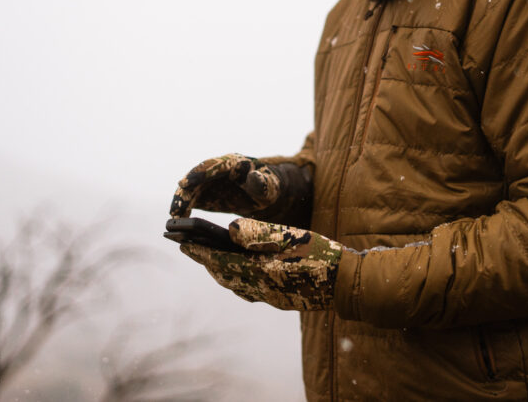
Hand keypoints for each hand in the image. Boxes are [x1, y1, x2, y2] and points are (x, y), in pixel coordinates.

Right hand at [169, 154, 282, 217]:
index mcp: (234, 162)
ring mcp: (209, 181)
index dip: (199, 174)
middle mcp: (217, 169)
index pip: (214, 165)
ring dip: (181, 201)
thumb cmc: (269, 187)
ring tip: (175, 217)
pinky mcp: (205, 193)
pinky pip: (191, 199)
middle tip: (175, 208)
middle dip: (184, 192)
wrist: (264, 193)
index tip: (185, 183)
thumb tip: (253, 176)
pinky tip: (179, 219)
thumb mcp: (270, 186)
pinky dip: (184, 208)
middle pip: (197, 177)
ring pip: (190, 189)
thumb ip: (262, 182)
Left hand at [179, 218, 343, 310]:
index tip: (181, 241)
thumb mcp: (291, 236)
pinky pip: (248, 289)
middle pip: (223, 273)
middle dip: (204, 259)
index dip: (199, 250)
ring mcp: (269, 296)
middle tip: (186, 246)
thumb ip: (259, 233)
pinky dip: (234, 277)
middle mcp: (259, 288)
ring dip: (217, 269)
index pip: (220, 259)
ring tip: (206, 256)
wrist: (346, 284)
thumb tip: (230, 229)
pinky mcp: (279, 299)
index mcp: (259, 271)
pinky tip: (237, 271)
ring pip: (234, 283)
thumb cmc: (320, 256)